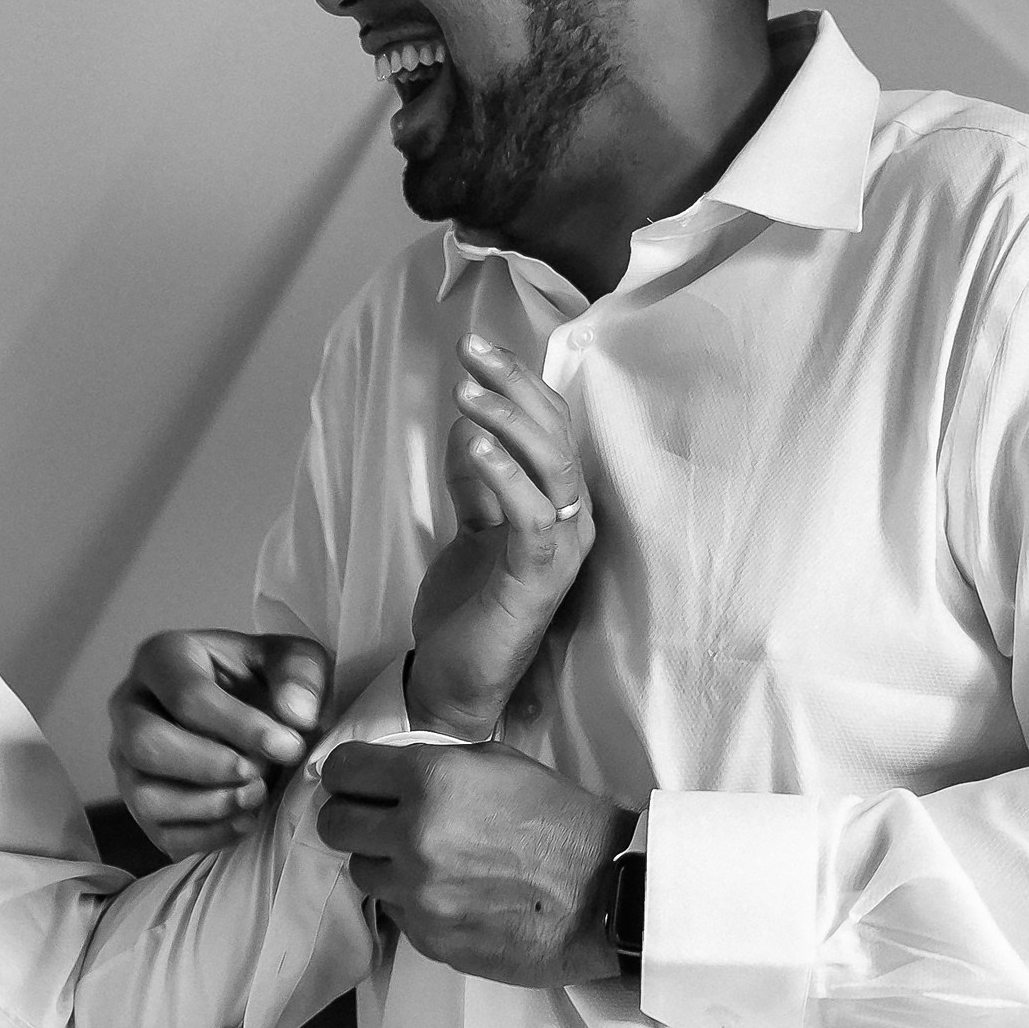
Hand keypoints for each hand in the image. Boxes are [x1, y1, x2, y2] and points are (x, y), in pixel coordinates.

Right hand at [109, 629, 330, 858]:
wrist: (253, 717)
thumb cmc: (264, 682)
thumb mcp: (293, 660)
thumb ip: (299, 675)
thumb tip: (294, 716)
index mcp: (163, 658)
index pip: (186, 695)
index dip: (239, 726)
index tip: (288, 747)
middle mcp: (130, 705)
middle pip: (145, 743)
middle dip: (208, 767)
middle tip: (258, 776)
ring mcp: (126, 757)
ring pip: (143, 794)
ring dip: (206, 806)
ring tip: (255, 798)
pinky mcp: (138, 801)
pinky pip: (157, 831)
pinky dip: (205, 835)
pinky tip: (245, 821)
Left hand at [316, 738, 632, 986]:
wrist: (608, 891)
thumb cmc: (558, 819)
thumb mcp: (496, 763)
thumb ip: (433, 762)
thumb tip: (385, 769)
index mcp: (429, 782)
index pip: (343, 770)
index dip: (345, 773)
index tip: (353, 780)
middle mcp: (414, 837)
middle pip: (335, 825)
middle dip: (350, 817)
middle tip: (375, 819)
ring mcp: (419, 894)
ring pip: (361, 872)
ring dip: (381, 862)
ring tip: (420, 858)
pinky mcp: (431, 938)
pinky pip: (395, 912)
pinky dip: (410, 900)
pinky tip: (447, 891)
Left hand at [405, 334, 593, 738]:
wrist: (455, 680)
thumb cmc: (468, 606)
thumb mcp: (470, 528)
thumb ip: (476, 481)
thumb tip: (468, 427)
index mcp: (559, 504)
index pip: (550, 426)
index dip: (518, 382)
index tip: (476, 347)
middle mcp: (573, 521)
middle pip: (556, 435)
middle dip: (515, 385)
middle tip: (470, 351)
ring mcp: (562, 551)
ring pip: (553, 469)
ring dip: (509, 424)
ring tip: (466, 394)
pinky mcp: (538, 580)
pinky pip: (532, 516)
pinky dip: (505, 476)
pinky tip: (475, 447)